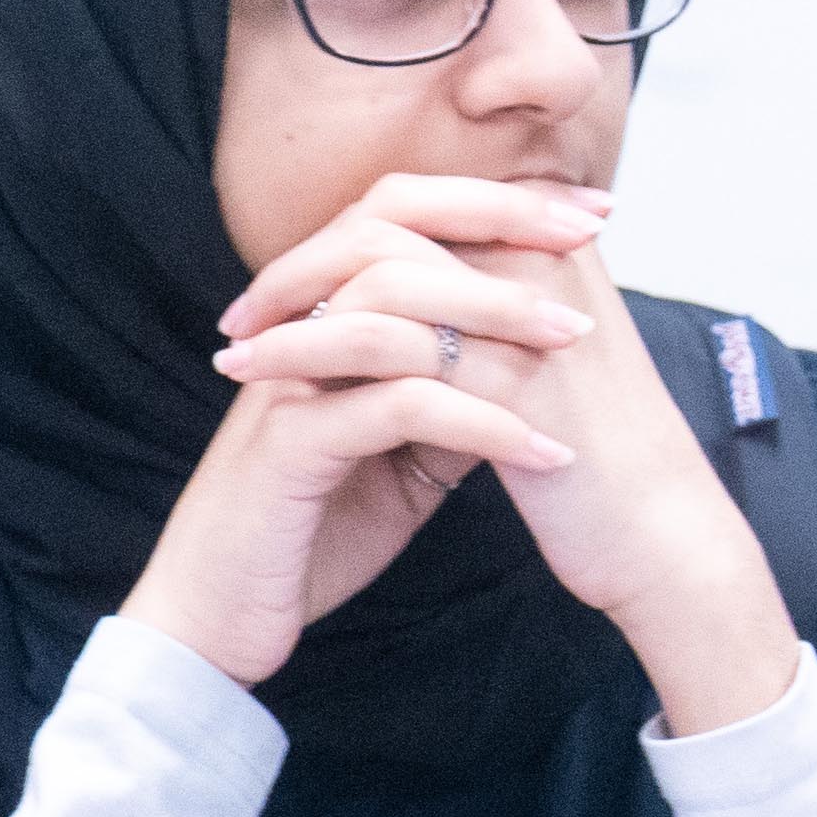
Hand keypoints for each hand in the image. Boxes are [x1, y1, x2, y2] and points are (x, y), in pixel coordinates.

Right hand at [129, 176, 608, 684]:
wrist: (224, 613)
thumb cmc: (316, 525)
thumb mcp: (406, 448)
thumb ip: (453, 388)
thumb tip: (534, 349)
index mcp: (323, 319)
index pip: (401, 216)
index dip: (495, 202)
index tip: (592, 213)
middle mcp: (296, 334)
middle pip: (384, 230)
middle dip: (493, 225)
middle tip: (588, 243)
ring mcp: (285, 384)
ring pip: (386, 308)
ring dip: (493, 313)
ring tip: (577, 338)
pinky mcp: (288, 446)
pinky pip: (392, 407)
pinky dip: (480, 422)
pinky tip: (545, 450)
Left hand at [208, 176, 798, 733]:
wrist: (664, 536)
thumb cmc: (608, 462)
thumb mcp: (555, 368)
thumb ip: (499, 320)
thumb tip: (419, 300)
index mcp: (557, 253)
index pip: (427, 207)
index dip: (345, 237)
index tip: (289, 282)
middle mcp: (545, 264)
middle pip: (394, 220)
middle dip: (305, 260)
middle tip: (247, 309)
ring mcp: (528, 315)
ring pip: (379, 274)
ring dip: (291, 305)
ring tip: (238, 347)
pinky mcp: (509, 377)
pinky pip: (383, 342)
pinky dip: (306, 354)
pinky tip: (265, 386)